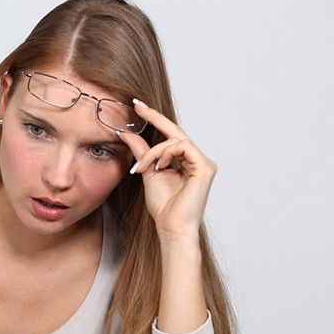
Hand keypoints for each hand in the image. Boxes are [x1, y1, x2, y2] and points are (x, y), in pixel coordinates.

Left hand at [119, 99, 217, 242]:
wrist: (171, 227)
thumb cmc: (163, 206)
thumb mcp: (147, 172)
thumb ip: (142, 153)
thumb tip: (128, 133)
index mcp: (185, 161)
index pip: (170, 135)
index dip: (155, 119)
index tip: (138, 107)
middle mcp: (196, 159)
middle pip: (174, 132)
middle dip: (154, 117)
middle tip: (137, 106)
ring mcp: (203, 163)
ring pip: (175, 140)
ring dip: (154, 152)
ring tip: (141, 168)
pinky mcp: (205, 167)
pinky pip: (182, 147)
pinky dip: (164, 154)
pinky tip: (156, 167)